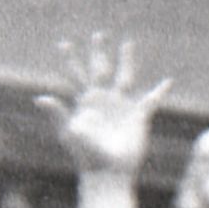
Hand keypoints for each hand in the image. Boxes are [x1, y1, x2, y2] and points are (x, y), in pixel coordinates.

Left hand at [35, 38, 171, 177]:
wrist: (108, 172)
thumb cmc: (86, 155)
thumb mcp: (69, 133)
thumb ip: (58, 113)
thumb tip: (41, 98)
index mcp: (86, 102)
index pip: (77, 75)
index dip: (70, 60)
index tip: (64, 44)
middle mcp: (104, 100)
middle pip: (101, 69)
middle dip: (99, 52)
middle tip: (98, 35)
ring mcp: (121, 107)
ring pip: (125, 77)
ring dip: (127, 60)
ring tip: (128, 43)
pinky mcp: (138, 116)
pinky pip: (151, 100)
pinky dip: (160, 91)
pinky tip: (168, 82)